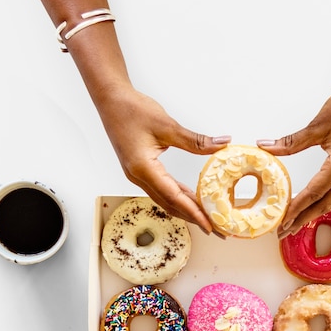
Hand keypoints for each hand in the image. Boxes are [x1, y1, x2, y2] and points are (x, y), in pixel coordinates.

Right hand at [99, 85, 230, 233]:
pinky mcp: (140, 170)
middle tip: (217, 229)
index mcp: (143, 169)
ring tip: (208, 218)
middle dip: (195, 218)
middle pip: (171, 205)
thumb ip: (195, 140)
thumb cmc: (132, 110)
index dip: (194, 213)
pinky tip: (192, 199)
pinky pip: (162, 189)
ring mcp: (138, 175)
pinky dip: (179, 197)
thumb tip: (221, 145)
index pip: (174, 198)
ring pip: (166, 200)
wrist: (110, 100)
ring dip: (187, 210)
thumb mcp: (167, 125)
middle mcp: (138, 177)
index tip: (210, 225)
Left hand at [258, 72, 330, 238]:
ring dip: (315, 212)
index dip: (296, 207)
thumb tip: (265, 148)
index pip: (314, 192)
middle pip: (325, 203)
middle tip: (284, 231)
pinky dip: (325, 200)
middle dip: (304, 219)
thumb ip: (291, 142)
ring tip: (297, 223)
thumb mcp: (317, 124)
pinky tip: (314, 204)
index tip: (281, 220)